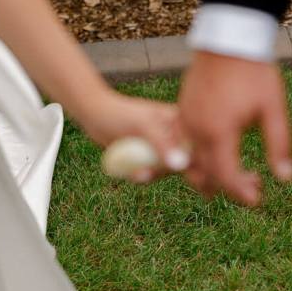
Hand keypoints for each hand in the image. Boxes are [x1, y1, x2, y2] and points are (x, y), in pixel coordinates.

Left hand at [72, 88, 188, 181]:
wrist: (94, 115)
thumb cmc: (120, 114)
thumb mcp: (143, 127)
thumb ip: (163, 144)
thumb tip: (182, 165)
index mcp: (180, 122)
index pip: (197, 146)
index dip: (192, 162)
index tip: (173, 170)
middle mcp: (173, 135)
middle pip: (183, 162)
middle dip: (166, 171)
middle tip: (148, 172)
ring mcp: (160, 147)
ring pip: (166, 170)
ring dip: (152, 175)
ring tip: (137, 174)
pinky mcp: (146, 157)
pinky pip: (151, 173)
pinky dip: (141, 176)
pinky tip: (131, 173)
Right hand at [178, 51, 291, 205]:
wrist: (229, 38)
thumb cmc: (254, 72)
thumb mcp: (273, 109)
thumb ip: (279, 146)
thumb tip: (286, 178)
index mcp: (218, 132)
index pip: (225, 177)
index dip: (240, 193)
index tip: (256, 201)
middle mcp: (196, 130)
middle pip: (205, 173)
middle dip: (227, 187)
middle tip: (252, 189)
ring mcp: (185, 120)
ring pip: (191, 160)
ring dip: (211, 174)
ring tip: (235, 177)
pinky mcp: (182, 110)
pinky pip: (185, 143)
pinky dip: (199, 156)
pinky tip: (218, 154)